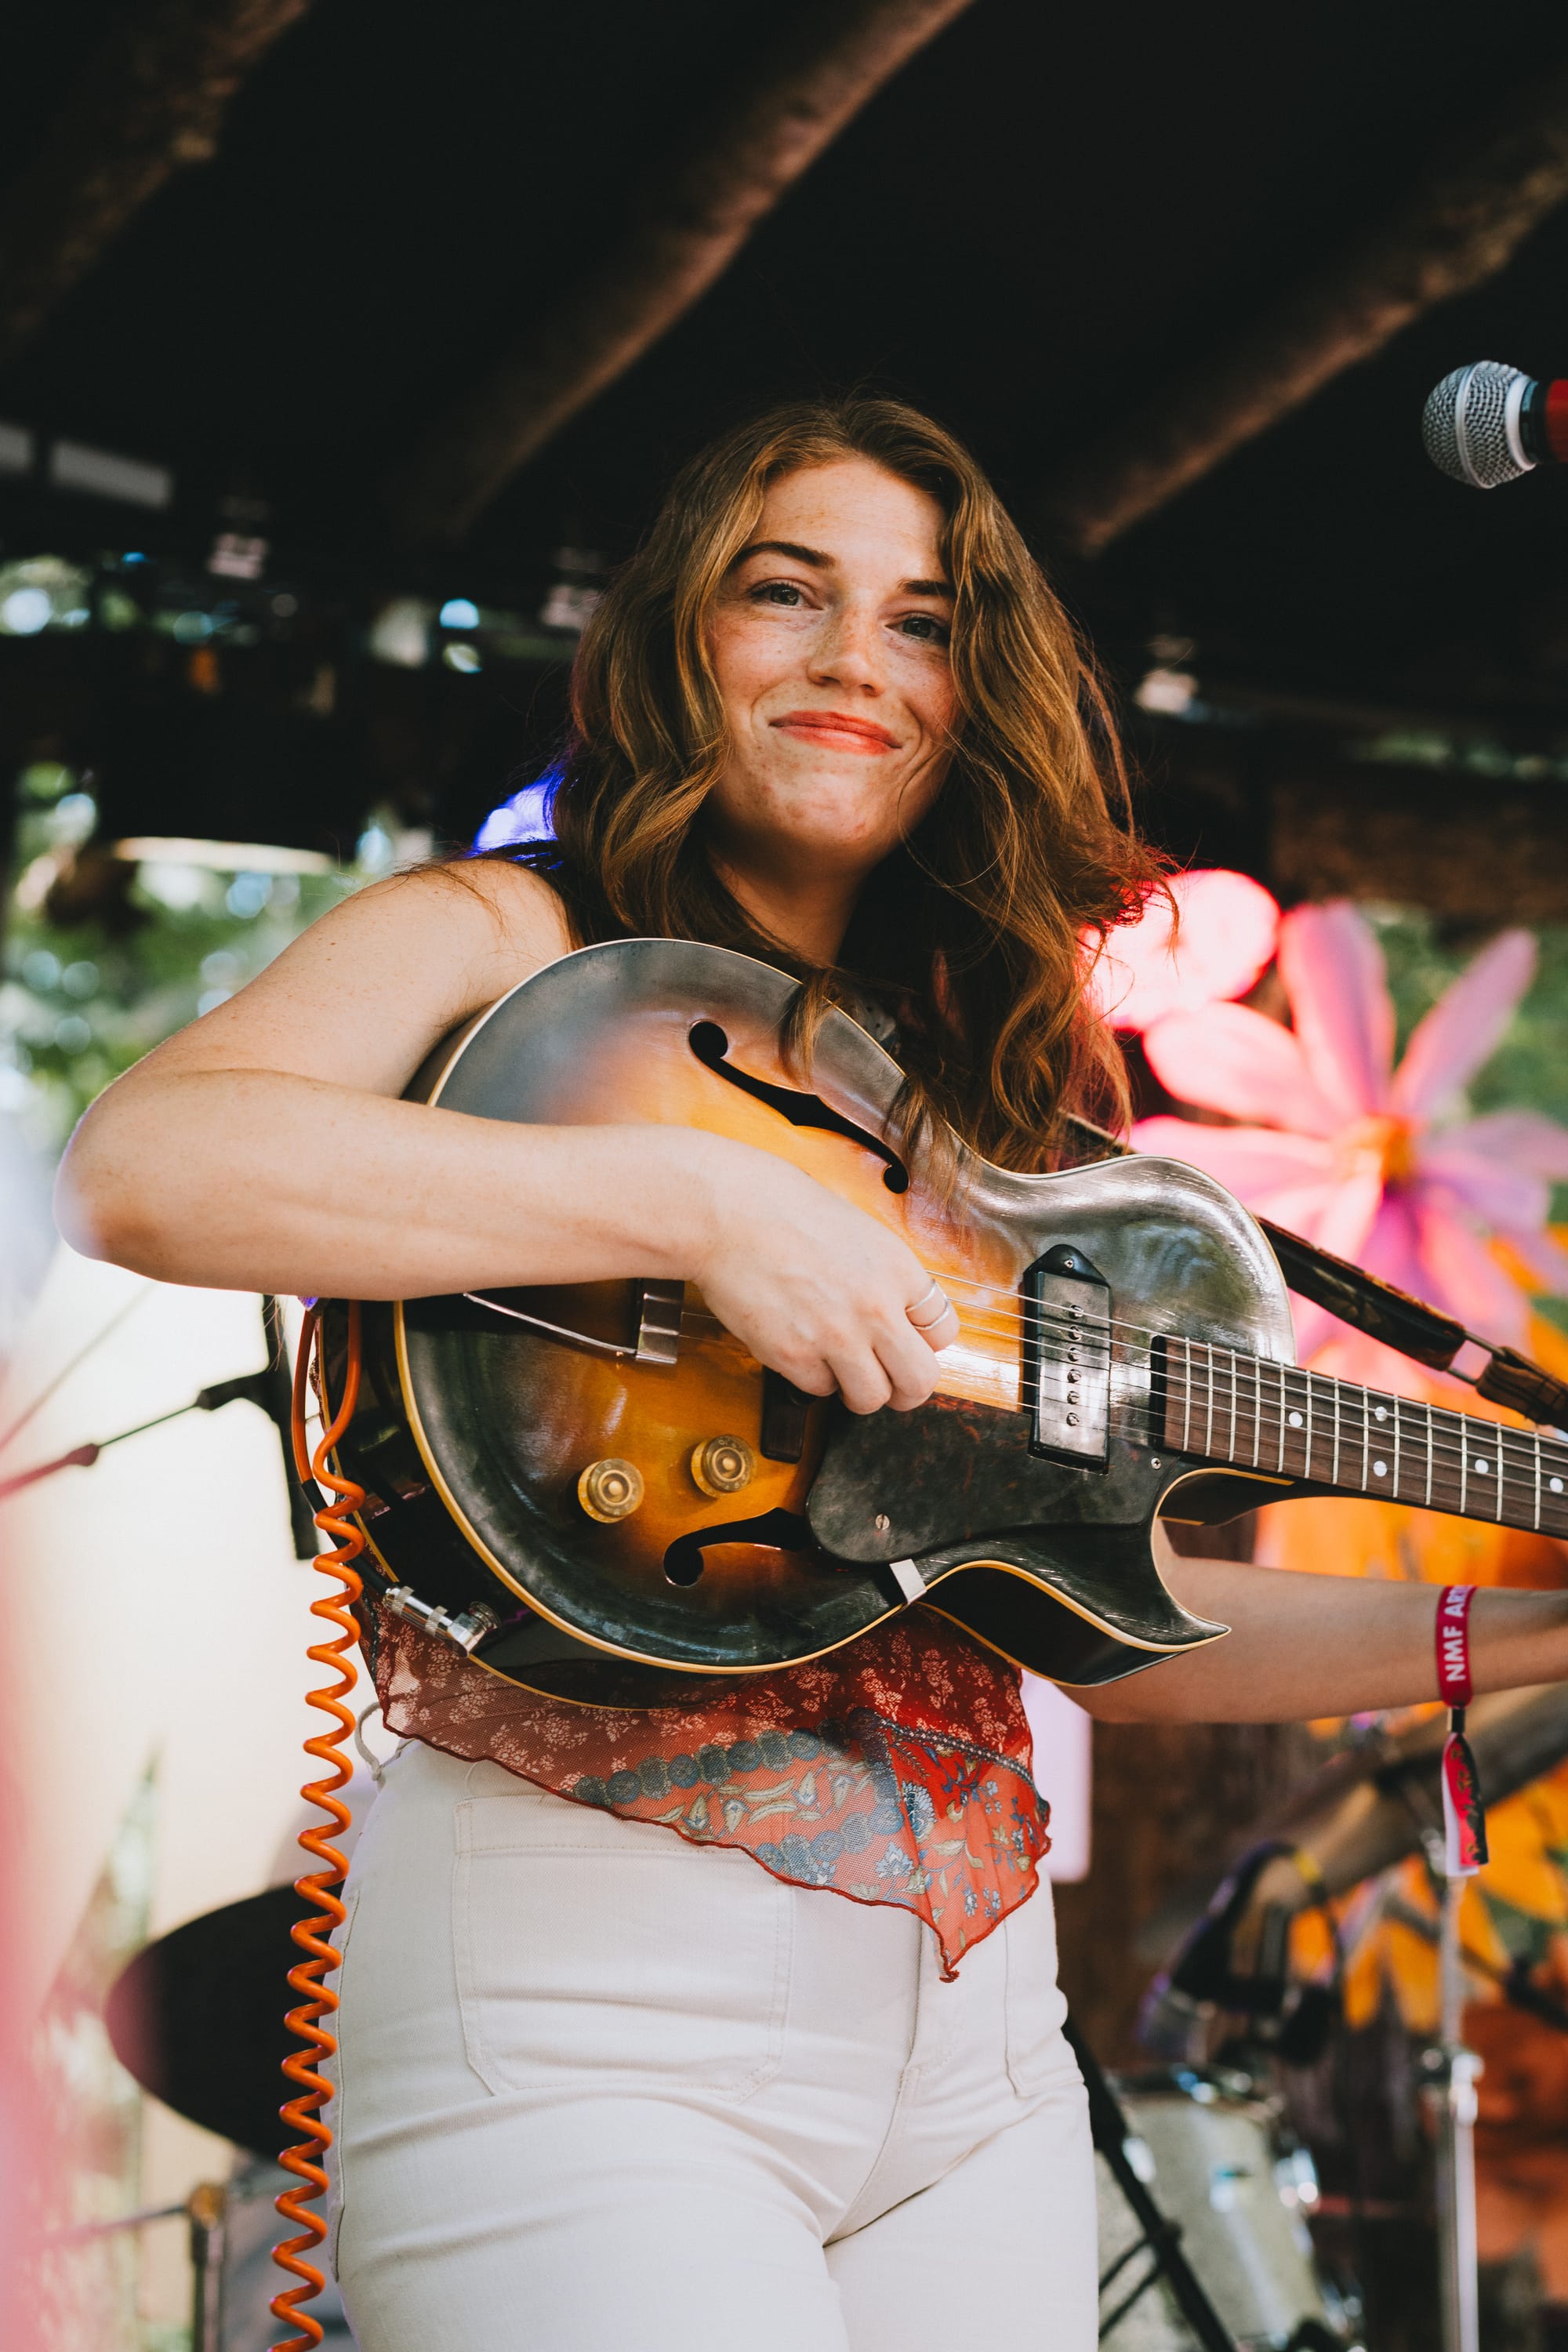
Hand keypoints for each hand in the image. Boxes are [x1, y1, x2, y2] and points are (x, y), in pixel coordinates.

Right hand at [686, 1136, 959, 1412]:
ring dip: (860, 1392)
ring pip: (872, 1398)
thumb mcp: (859, 1232)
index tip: (910, 1344)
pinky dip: (813, 1378)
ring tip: (843, 1373)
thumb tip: (898, 1315)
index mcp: (898, 1271)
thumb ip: (885, 1276)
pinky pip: (821, 1390)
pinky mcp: (794, 1356)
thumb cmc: (786, 1211)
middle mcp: (876, 1309)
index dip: (926, 1343)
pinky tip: (802, 1350)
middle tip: (892, 1385)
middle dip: (908, 1390)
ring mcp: (836, 1337)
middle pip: (921, 1380)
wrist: (730, 1214)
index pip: (943, 1332)